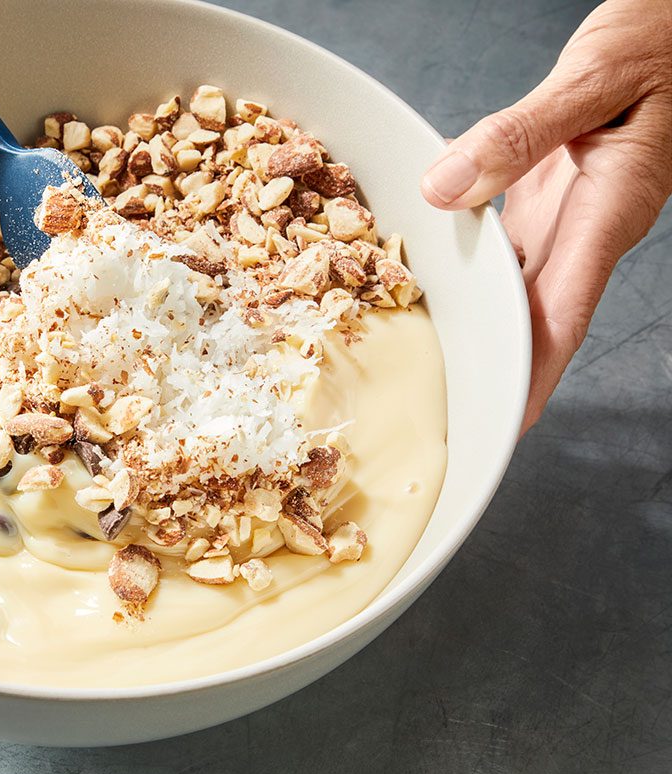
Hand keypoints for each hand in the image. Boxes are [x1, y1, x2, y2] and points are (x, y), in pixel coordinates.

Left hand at [420, 0, 671, 432]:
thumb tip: (447, 188)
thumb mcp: (592, 78)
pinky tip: (433, 279)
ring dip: (481, 325)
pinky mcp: (553, 193)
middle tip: (454, 415)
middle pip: (536, 315)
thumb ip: (520, 135)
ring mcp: (571, 213)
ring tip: (435, 365)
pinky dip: (470, 267)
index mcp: (610, 210)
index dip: (534, 372)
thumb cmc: (657, 41)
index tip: (508, 422)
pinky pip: (506, 246)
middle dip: (500, 369)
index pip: (567, 312)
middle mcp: (589, 225)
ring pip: (518, 285)